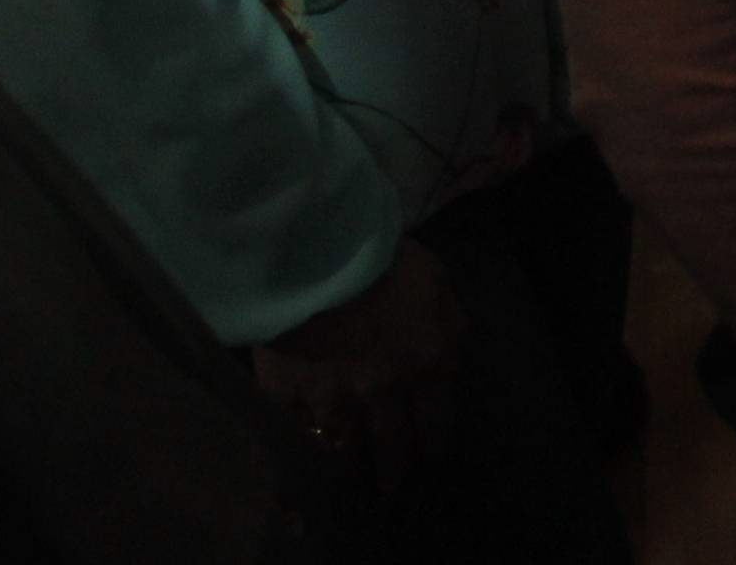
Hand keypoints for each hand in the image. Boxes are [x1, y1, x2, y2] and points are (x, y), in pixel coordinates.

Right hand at [252, 239, 468, 492]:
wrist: (317, 252)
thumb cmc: (385, 257)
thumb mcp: (437, 282)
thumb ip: (448, 323)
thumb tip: (451, 350)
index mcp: (426, 362)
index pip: (436, 419)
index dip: (434, 441)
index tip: (431, 455)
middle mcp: (383, 391)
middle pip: (391, 443)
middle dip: (393, 468)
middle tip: (391, 485)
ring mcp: (331, 397)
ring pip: (344, 446)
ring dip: (350, 464)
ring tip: (350, 475)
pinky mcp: (285, 395)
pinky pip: (292, 433)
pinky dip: (298, 451)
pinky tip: (301, 463)